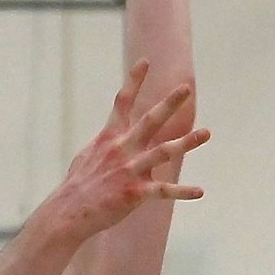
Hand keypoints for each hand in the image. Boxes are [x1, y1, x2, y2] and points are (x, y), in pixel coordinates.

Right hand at [39, 59, 207, 243]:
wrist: (68, 212)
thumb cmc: (78, 185)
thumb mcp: (89, 157)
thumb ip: (107, 146)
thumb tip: (116, 141)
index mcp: (109, 138)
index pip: (122, 103)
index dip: (133, 81)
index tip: (145, 62)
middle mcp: (121, 149)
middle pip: (149, 121)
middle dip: (168, 104)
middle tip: (185, 88)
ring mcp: (129, 170)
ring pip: (163, 152)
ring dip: (186, 142)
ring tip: (206, 132)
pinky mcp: (134, 192)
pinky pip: (163, 191)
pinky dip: (182, 191)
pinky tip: (199, 191)